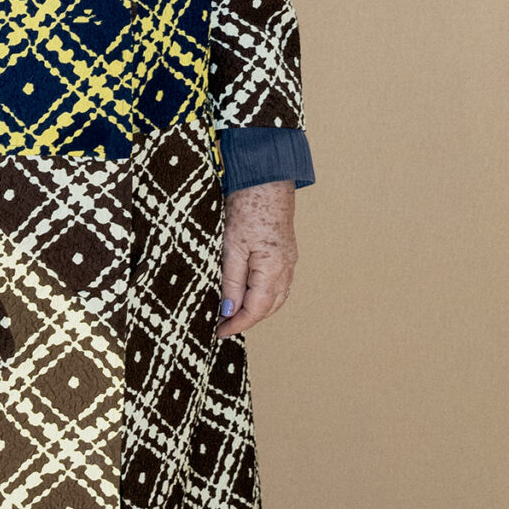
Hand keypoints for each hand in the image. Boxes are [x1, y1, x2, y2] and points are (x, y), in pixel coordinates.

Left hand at [218, 179, 297, 337]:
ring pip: (275, 296)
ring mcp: (289, 259)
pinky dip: (263, 293)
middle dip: (247, 320)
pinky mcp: (286, 250)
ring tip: (233, 312)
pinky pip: (277, 282)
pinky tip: (248, 291)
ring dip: (256, 308)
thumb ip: (231, 281)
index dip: (237, 324)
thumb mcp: (231, 246)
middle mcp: (286, 267)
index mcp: (273, 268)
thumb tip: (228, 310)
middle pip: (269, 307)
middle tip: (223, 325)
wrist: (266, 176)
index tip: (218, 332)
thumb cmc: (248, 206)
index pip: (256, 310)